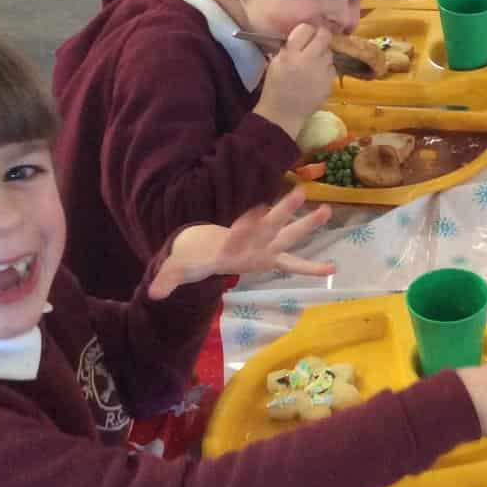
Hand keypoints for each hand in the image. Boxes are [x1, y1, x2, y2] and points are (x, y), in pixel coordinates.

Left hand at [150, 189, 333, 299]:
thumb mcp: (181, 268)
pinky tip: (333, 268)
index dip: (245, 223)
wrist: (208, 246)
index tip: (255, 210)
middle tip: (300, 191)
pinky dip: (312, 267)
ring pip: (288, 233)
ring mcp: (265, 247)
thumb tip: (152, 294)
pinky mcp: (272, 258)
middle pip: (270, 223)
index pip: (238, 231)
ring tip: (327, 210)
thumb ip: (168, 278)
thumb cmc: (196, 257)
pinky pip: (295, 264)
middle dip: (283, 209)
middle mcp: (252, 239)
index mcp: (231, 242)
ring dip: (306, 223)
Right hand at [253, 22, 335, 137]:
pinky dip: (326, 70)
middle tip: (317, 40)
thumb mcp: (276, 63)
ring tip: (314, 63)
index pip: (306, 29)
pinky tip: (317, 77)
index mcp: (290, 54)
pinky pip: (332, 69)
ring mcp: (321, 72)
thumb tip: (303, 35)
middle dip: (322, 35)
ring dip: (324, 54)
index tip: (307, 32)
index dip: (308, 29)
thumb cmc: (275, 87)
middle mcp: (308, 60)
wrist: (283, 113)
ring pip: (329, 53)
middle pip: (324, 36)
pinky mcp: (329, 83)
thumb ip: (289, 48)